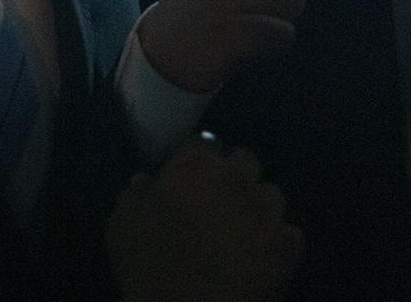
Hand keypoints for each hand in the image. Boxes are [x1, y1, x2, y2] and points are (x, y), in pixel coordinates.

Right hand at [107, 134, 303, 301]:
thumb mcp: (122, 226)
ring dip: (258, 205)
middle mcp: (237, 178)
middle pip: (244, 160)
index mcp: (195, 166)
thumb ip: (134, 194)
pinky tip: (262, 255)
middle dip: (233, 175)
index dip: (195, 160)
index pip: (202, 142)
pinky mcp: (288, 244)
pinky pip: (289, 232)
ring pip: (271, 193)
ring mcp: (267, 210)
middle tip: (217, 201)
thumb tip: (146, 179)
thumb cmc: (149, 267)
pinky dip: (277, 240)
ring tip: (243, 228)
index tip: (187, 178)